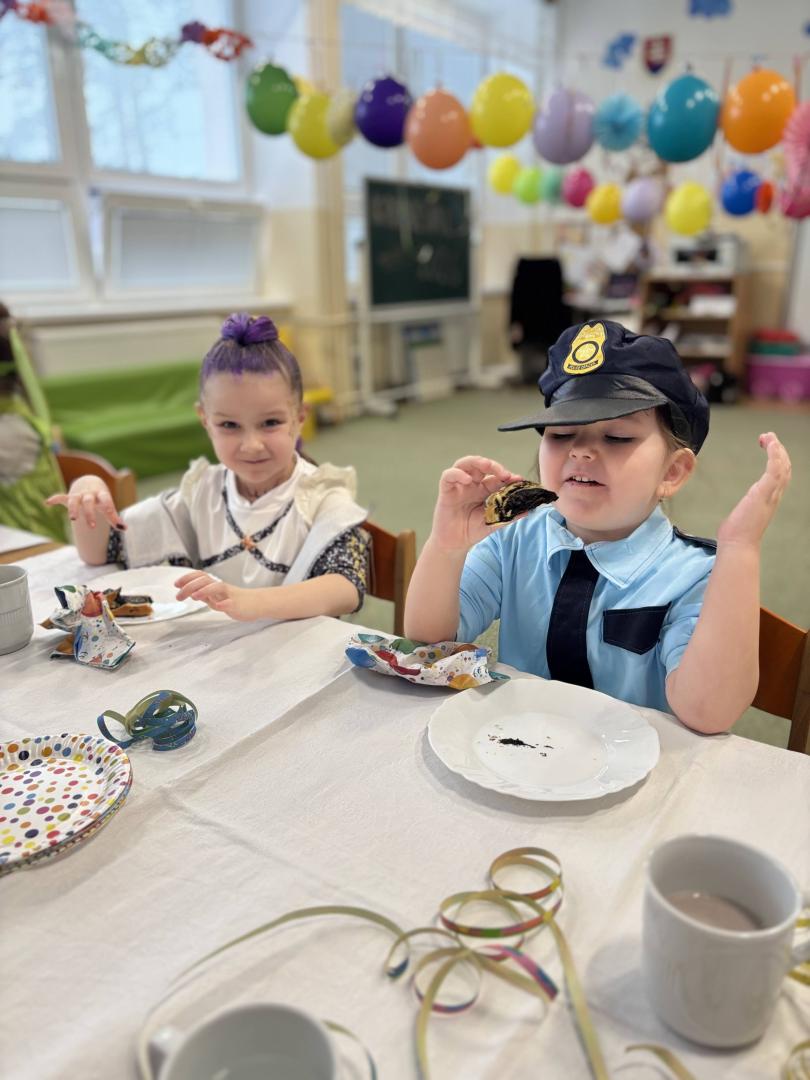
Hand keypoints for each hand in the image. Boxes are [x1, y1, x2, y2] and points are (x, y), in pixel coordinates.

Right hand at [45, 475, 125, 530]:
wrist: (90, 483)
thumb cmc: (101, 499)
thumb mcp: (107, 506)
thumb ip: (114, 517)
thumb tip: (125, 528)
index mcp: (101, 495)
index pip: (105, 499)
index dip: (108, 506)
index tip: (110, 514)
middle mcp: (89, 494)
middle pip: (88, 501)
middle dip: (89, 513)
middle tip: (92, 527)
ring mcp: (78, 495)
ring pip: (74, 499)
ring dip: (73, 508)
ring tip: (73, 519)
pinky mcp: (69, 498)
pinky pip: (61, 497)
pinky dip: (55, 499)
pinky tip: (47, 502)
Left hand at [174, 571, 262, 620]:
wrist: (257, 604)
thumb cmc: (235, 600)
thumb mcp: (215, 596)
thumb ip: (203, 594)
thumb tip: (187, 591)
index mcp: (215, 585)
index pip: (200, 576)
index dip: (187, 578)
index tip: (176, 584)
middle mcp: (221, 588)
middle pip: (205, 580)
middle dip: (190, 586)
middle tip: (178, 596)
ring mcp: (230, 595)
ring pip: (218, 587)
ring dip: (205, 590)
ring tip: (195, 597)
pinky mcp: (238, 604)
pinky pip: (231, 602)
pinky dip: (224, 603)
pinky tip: (218, 606)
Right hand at [430, 456, 523, 552]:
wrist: (454, 545)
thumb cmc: (471, 532)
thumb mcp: (493, 523)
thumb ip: (508, 516)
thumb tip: (528, 510)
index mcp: (483, 490)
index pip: (496, 477)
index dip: (507, 476)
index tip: (518, 480)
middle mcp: (471, 485)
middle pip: (481, 465)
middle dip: (494, 465)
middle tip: (505, 474)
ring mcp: (458, 486)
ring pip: (464, 464)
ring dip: (477, 462)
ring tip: (488, 467)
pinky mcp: (446, 491)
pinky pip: (448, 476)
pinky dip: (458, 474)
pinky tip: (468, 480)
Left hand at [716, 433, 791, 547]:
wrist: (738, 545)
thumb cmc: (736, 535)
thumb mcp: (741, 519)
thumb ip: (742, 514)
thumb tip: (733, 521)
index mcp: (768, 500)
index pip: (779, 477)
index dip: (776, 460)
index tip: (766, 448)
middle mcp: (773, 496)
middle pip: (784, 468)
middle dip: (778, 450)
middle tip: (768, 437)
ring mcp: (771, 494)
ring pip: (782, 466)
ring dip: (777, 448)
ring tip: (768, 436)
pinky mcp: (764, 492)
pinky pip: (775, 469)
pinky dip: (774, 454)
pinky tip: (769, 443)